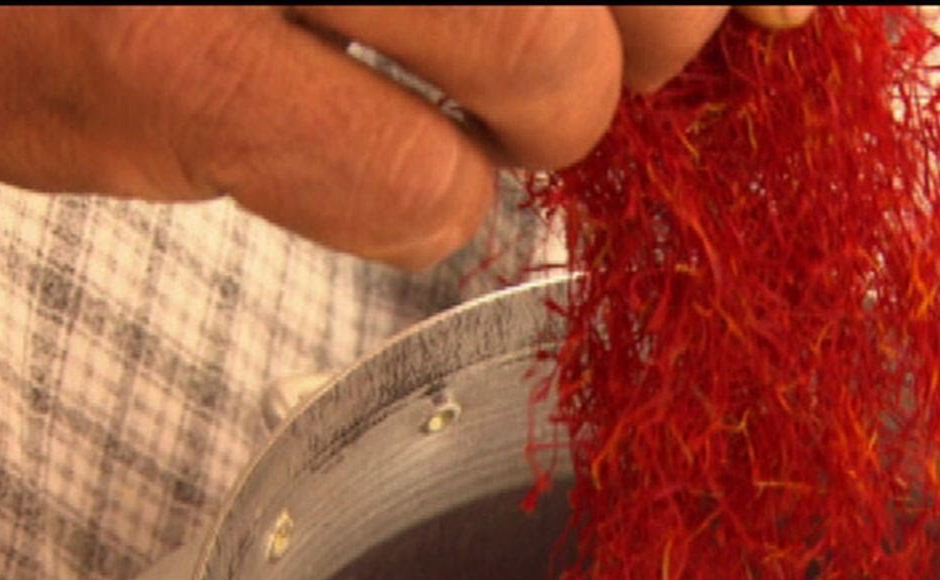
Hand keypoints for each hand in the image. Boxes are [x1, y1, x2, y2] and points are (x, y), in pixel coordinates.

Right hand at [0, 5, 813, 268]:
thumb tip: (771, 10)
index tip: (771, 15)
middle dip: (654, 34)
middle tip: (597, 52)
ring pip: (538, 62)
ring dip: (547, 118)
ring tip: (486, 105)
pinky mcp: (167, 63)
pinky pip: (417, 188)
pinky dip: (429, 201)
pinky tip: (374, 155)